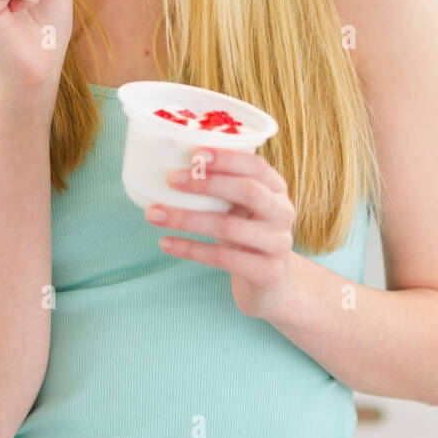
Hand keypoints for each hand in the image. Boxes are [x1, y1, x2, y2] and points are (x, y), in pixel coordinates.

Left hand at [143, 147, 296, 317]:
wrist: (271, 283)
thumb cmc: (246, 233)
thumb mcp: (240, 207)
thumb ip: (221, 186)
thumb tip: (170, 163)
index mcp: (277, 188)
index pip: (256, 166)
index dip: (227, 159)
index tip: (194, 154)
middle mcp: (283, 212)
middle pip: (247, 191)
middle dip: (206, 183)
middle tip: (170, 179)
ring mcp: (278, 243)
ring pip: (229, 226)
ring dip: (187, 219)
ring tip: (154, 214)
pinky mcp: (267, 272)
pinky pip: (223, 258)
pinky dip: (191, 249)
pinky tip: (166, 243)